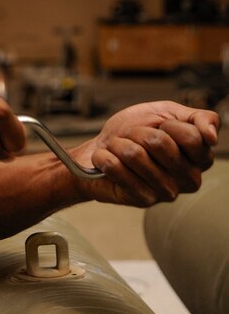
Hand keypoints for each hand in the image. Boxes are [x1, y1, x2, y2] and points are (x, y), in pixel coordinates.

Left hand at [72, 101, 218, 206]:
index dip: (167, 125)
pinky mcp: (142, 200)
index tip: (158, 127)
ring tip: (118, 149)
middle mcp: (190, 179)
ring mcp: (167, 192)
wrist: (102, 147)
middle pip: (159, 143)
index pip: (191, 137)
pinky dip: (103, 157)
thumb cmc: (137, 130)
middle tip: (131, 137)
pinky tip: (105, 159)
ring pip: (134, 154)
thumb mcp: (168, 113)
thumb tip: (212, 137)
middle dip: (136, 132)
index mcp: (201, 158)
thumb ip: (199, 118)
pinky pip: (115, 168)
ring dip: (117, 143)